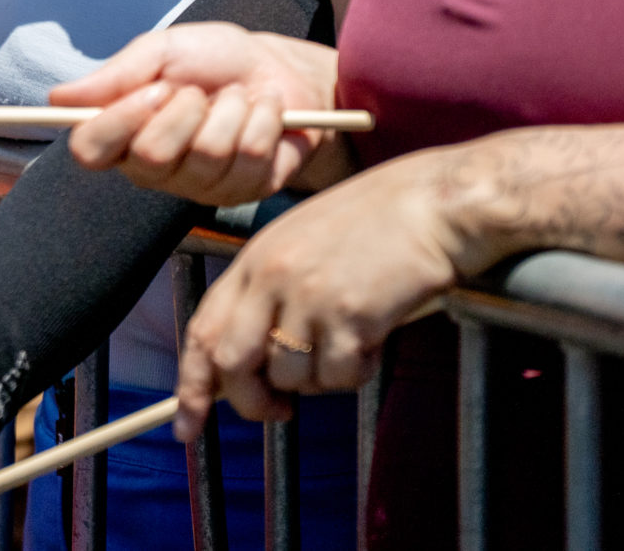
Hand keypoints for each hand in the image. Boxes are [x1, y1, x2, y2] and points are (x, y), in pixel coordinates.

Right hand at [51, 24, 343, 205]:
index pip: (89, 151)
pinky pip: (250, 154)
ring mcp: (200, 185)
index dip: (117, 122)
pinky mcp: (244, 191)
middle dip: (186, 109)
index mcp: (122, 134)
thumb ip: (117, 75)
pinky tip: (264, 111)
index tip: (153, 90)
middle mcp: (154, 169)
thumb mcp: (164, 50)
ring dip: (231, 108)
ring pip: (207, 154)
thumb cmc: (213, 60)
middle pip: (151, 156)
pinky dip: (263, 118)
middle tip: (200, 91)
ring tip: (237, 97)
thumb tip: (57, 98)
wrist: (279, 68)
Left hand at [174, 148, 464, 438]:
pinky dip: (356, 372)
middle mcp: (273, 275)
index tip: (187, 422)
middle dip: (250, 401)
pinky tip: (373, 341)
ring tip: (349, 344)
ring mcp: (310, 295)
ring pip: (291, 376)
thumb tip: (250, 361)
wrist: (435, 201)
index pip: (203, 329)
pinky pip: (338, 376)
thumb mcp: (304, 240)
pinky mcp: (351, 315)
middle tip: (278, 411)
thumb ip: (270, 291)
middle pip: (233, 363)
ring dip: (320, 379)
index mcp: (256, 256)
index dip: (192, 383)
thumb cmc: (379, 219)